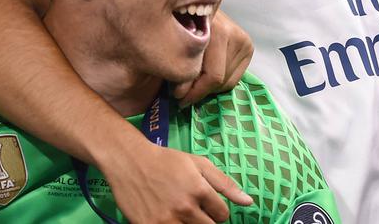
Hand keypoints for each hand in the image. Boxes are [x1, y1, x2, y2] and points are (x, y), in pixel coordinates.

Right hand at [99, 136, 252, 222]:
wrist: (130, 162)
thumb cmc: (167, 161)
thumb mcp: (199, 164)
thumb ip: (225, 184)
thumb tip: (248, 202)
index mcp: (199, 190)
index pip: (222, 215)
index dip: (218, 211)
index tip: (209, 206)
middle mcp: (184, 208)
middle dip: (207, 221)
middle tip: (196, 211)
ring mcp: (166, 221)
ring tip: (184, 215)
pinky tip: (170, 217)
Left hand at [173, 11, 253, 106]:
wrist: (198, 1)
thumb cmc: (182, 19)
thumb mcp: (176, 39)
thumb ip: (180, 64)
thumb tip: (180, 93)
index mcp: (217, 31)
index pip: (212, 76)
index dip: (193, 92)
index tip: (177, 97)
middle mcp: (234, 34)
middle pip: (220, 80)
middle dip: (199, 90)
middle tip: (182, 93)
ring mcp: (244, 40)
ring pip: (227, 81)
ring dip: (208, 86)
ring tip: (193, 81)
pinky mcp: (248, 46)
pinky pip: (234, 77)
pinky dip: (219, 80)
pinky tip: (207, 74)